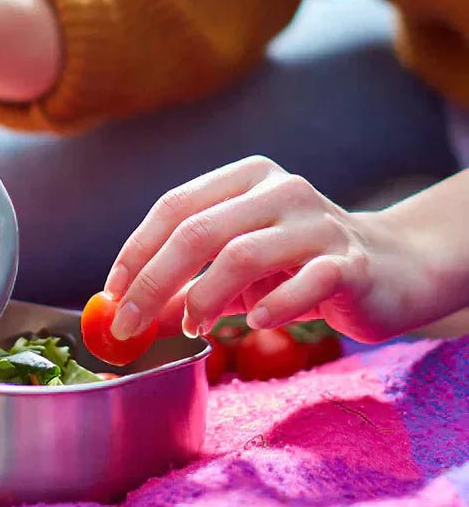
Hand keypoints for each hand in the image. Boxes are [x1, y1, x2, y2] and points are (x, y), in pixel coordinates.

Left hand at [103, 156, 426, 343]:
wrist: (395, 268)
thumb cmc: (301, 266)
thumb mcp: (239, 270)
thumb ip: (189, 284)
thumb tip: (129, 314)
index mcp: (246, 178)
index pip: (175, 206)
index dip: (137, 250)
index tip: (111, 293)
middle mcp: (280, 189)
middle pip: (198, 230)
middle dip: (154, 281)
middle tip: (129, 325)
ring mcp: (318, 222)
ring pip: (242, 254)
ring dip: (204, 298)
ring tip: (193, 328)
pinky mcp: (352, 262)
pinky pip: (304, 283)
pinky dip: (273, 306)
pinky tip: (256, 324)